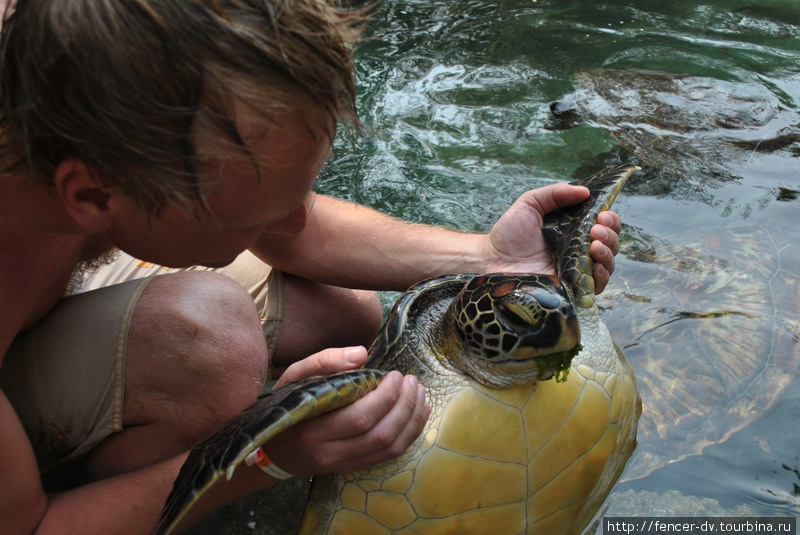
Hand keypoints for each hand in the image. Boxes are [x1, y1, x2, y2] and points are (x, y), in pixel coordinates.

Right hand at [267, 346, 429, 474]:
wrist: (273, 447)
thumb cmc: (287, 404)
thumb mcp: (296, 376)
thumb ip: (326, 361)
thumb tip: (361, 355)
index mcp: (312, 428)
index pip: (359, 417)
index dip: (384, 397)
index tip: (395, 375)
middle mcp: (328, 452)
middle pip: (380, 434)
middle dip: (404, 406)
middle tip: (412, 382)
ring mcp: (342, 464)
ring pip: (389, 448)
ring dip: (412, 420)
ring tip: (420, 394)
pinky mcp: (353, 468)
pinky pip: (389, 456)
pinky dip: (410, 434)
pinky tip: (418, 413)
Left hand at [484, 184, 620, 292]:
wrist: (491, 259)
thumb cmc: (509, 232)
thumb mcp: (530, 203)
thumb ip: (555, 193)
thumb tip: (585, 191)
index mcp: (574, 230)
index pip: (604, 225)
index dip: (610, 220)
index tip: (603, 214)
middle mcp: (580, 251)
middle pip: (611, 244)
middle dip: (610, 235)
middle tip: (596, 229)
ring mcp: (577, 271)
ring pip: (607, 265)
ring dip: (608, 253)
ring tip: (594, 244)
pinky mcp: (571, 290)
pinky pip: (596, 286)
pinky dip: (601, 276)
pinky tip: (594, 265)